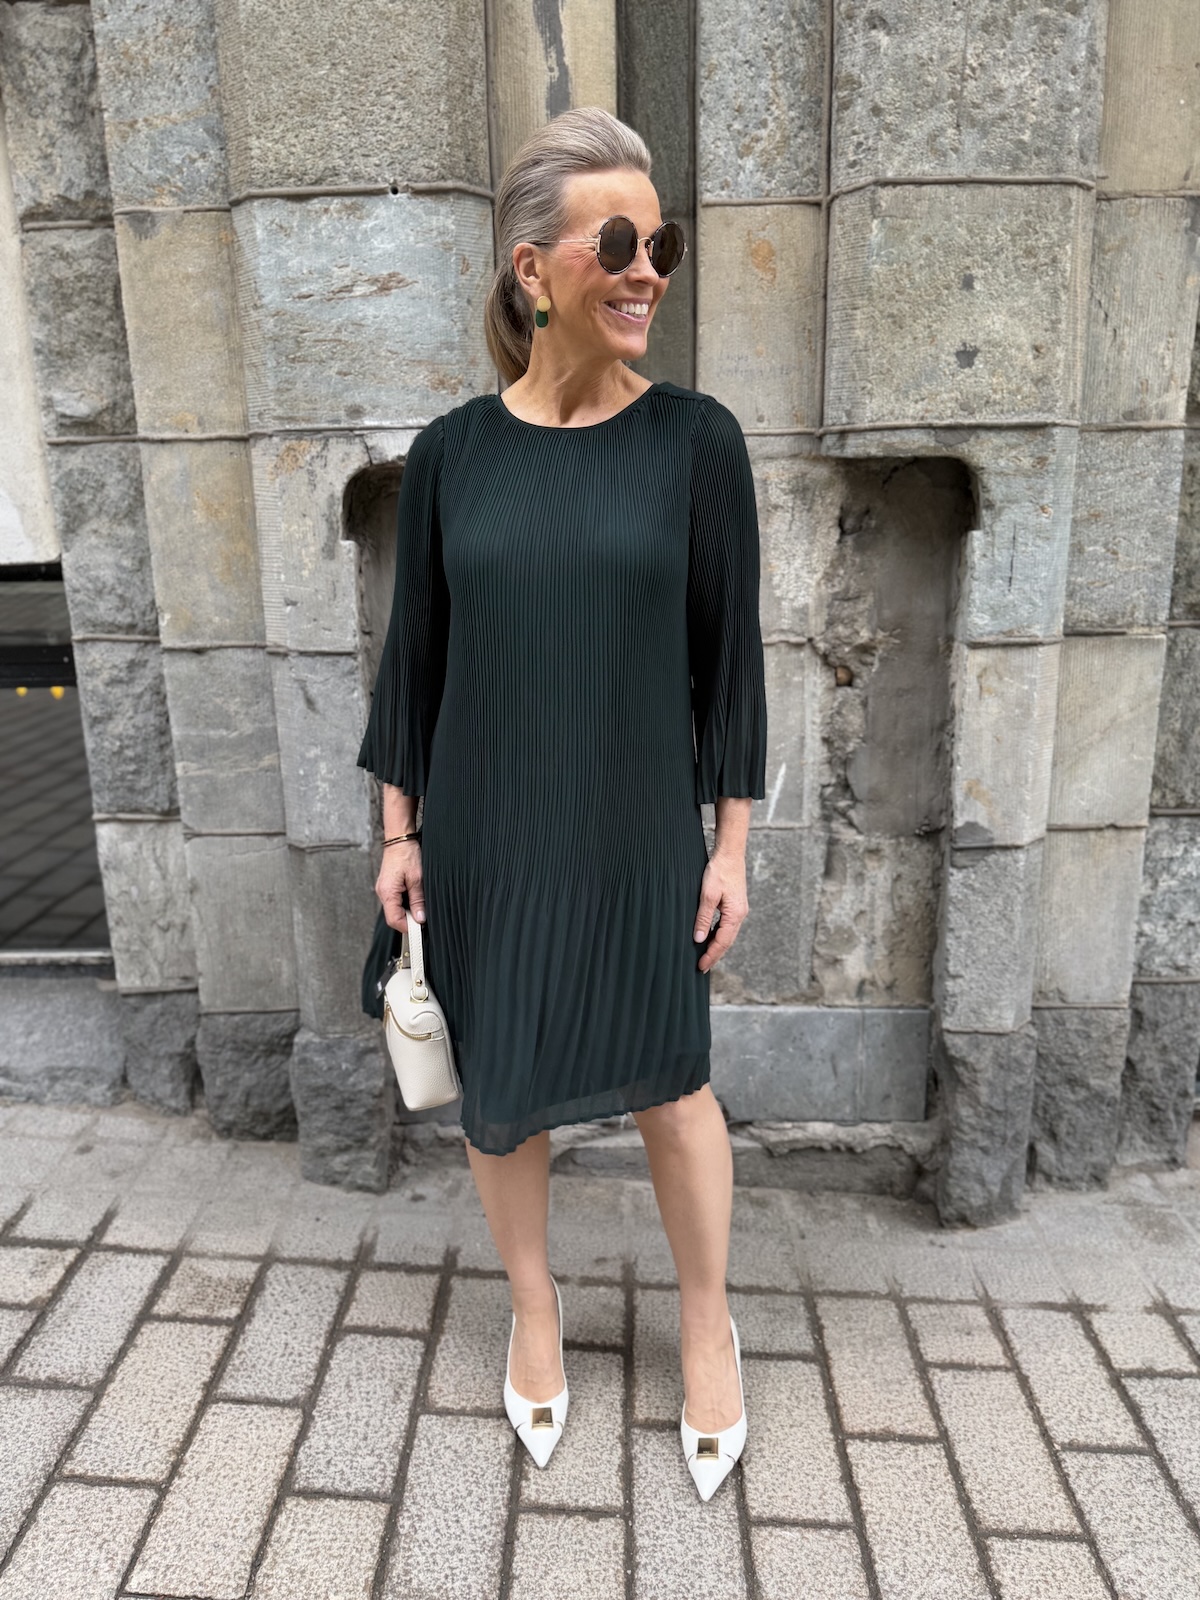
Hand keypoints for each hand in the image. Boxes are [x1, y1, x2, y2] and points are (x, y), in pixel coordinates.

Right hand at [375, 841, 424, 932]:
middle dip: (409, 919)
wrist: (399, 839)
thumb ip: (418, 900)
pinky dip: (406, 902)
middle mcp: (383, 893)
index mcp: (387, 893)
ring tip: (421, 903)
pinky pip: (396, 901)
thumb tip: (420, 918)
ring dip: (408, 910)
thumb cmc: (406, 854)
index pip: (394, 920)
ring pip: (396, 909)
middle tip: (424, 916)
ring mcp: (384, 890)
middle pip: (394, 916)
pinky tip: (415, 896)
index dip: (408, 927)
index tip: (420, 929)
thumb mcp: (417, 879)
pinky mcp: (388, 886)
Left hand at [693, 849, 748, 971]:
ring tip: (705, 956)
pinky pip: (728, 926)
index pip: (722, 942)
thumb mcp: (708, 895)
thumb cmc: (719, 871)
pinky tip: (711, 937)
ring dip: (717, 946)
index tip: (701, 966)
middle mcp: (740, 915)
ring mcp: (739, 910)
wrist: (730, 854)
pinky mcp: (736, 905)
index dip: (711, 955)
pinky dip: (719, 935)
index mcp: (735, 915)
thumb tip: (699, 939)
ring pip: (728, 934)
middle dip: (715, 955)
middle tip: (702, 967)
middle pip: (727, 941)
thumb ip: (704, 918)